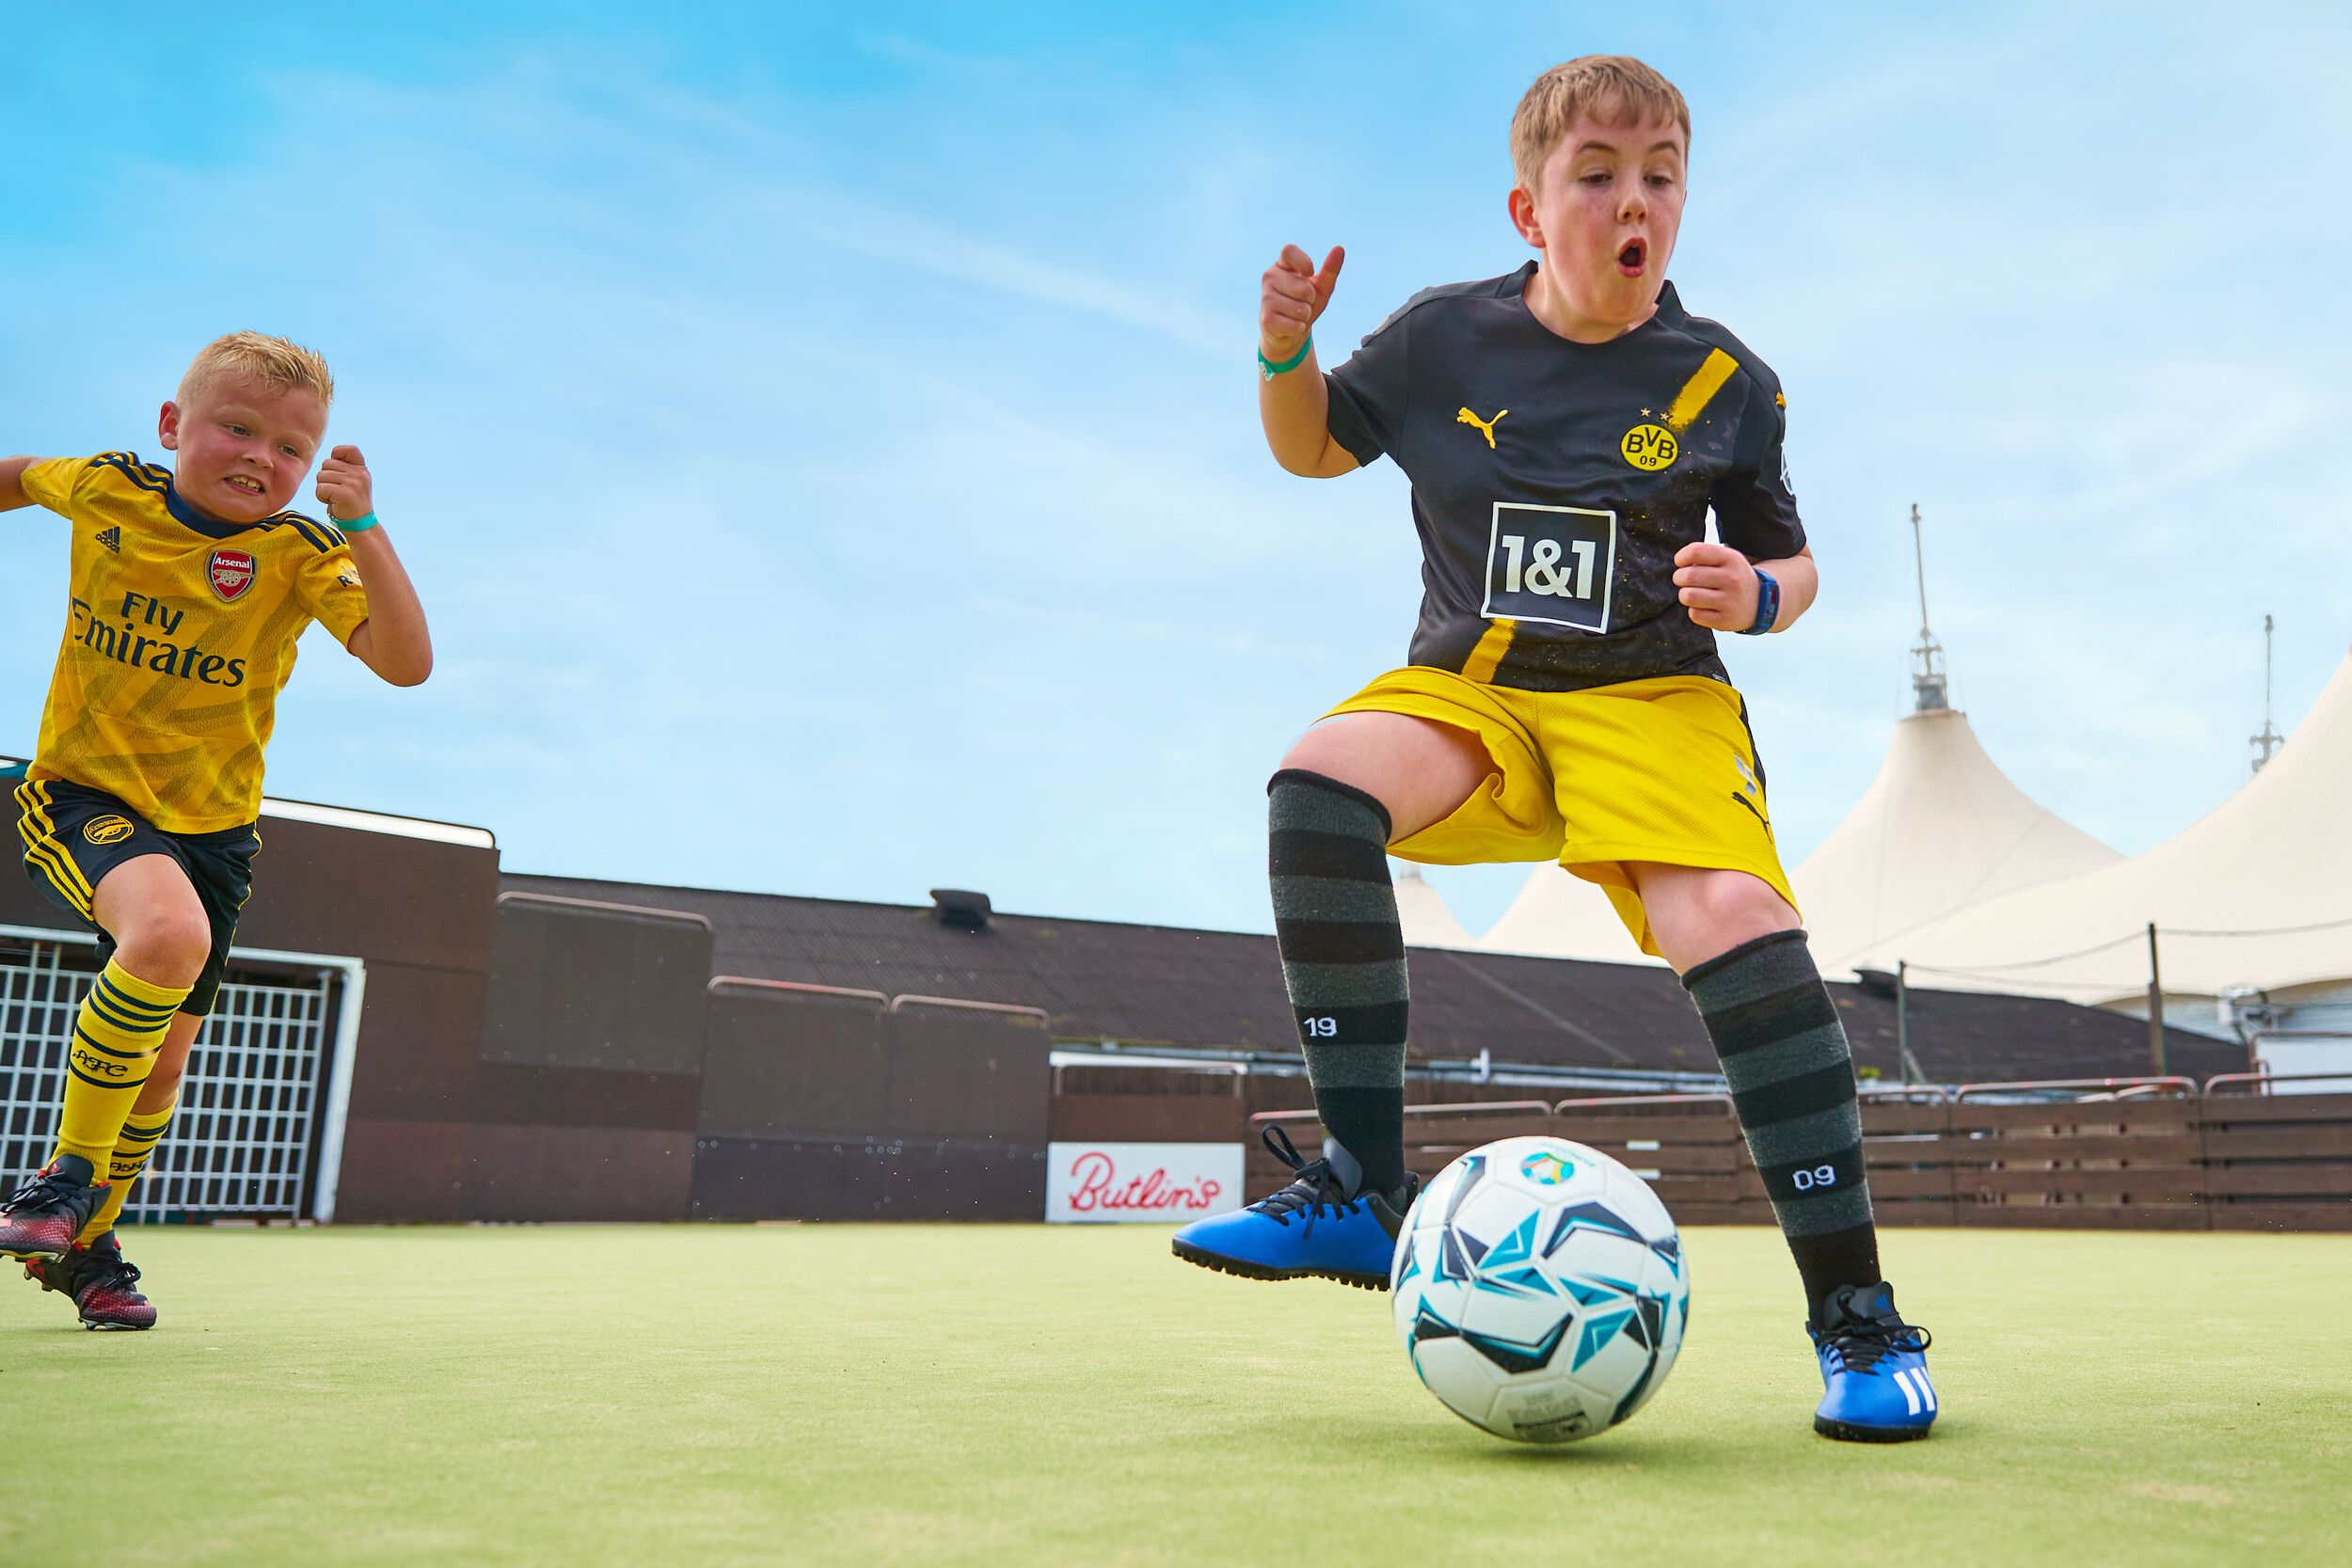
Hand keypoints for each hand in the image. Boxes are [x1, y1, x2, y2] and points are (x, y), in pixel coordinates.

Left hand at [314, 444, 373, 523]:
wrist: (360, 525)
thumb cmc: (350, 504)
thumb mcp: (353, 483)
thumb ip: (344, 470)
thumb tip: (327, 461)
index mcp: (362, 469)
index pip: (350, 449)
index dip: (338, 454)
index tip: (337, 468)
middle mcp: (359, 474)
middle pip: (326, 463)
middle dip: (325, 477)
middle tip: (335, 490)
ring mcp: (353, 483)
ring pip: (321, 475)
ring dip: (322, 488)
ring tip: (334, 497)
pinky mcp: (344, 493)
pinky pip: (320, 488)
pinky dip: (321, 497)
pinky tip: (332, 503)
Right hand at [1260, 244, 1342, 358]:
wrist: (1289, 330)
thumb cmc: (1305, 303)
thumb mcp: (1320, 287)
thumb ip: (1330, 270)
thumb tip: (1339, 249)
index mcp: (1281, 265)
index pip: (1289, 251)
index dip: (1304, 263)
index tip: (1309, 274)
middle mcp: (1269, 278)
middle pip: (1303, 288)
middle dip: (1311, 299)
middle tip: (1303, 302)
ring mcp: (1265, 298)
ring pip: (1300, 309)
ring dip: (1305, 315)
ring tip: (1296, 315)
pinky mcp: (1266, 319)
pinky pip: (1295, 325)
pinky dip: (1299, 328)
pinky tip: (1290, 326)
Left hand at [1673, 541, 1759, 630]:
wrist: (1760, 602)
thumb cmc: (1733, 576)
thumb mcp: (1727, 558)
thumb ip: (1704, 555)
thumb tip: (1679, 564)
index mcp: (1731, 559)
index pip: (1695, 552)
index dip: (1681, 558)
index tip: (1681, 563)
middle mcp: (1732, 579)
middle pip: (1687, 576)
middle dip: (1679, 578)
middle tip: (1683, 580)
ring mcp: (1729, 601)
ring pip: (1688, 596)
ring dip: (1685, 595)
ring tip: (1692, 593)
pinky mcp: (1724, 620)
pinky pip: (1694, 614)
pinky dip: (1694, 611)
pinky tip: (1702, 607)